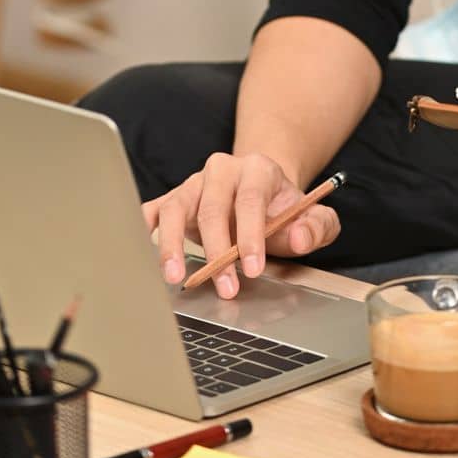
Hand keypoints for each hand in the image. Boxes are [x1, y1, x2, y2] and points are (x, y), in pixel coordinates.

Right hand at [142, 152, 341, 297]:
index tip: (253, 268)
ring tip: (175, 277)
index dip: (251, 234)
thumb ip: (316, 226)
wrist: (259, 189)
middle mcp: (221, 171)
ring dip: (173, 245)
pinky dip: (143, 230)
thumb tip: (301, 238)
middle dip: (217, 250)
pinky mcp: (172, 200)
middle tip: (225, 287)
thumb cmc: (281, 210)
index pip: (251, 199)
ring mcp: (193, 184)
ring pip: (176, 208)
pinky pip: (152, 211)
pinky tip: (140, 254)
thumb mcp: (310, 215)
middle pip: (212, 206)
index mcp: (257, 169)